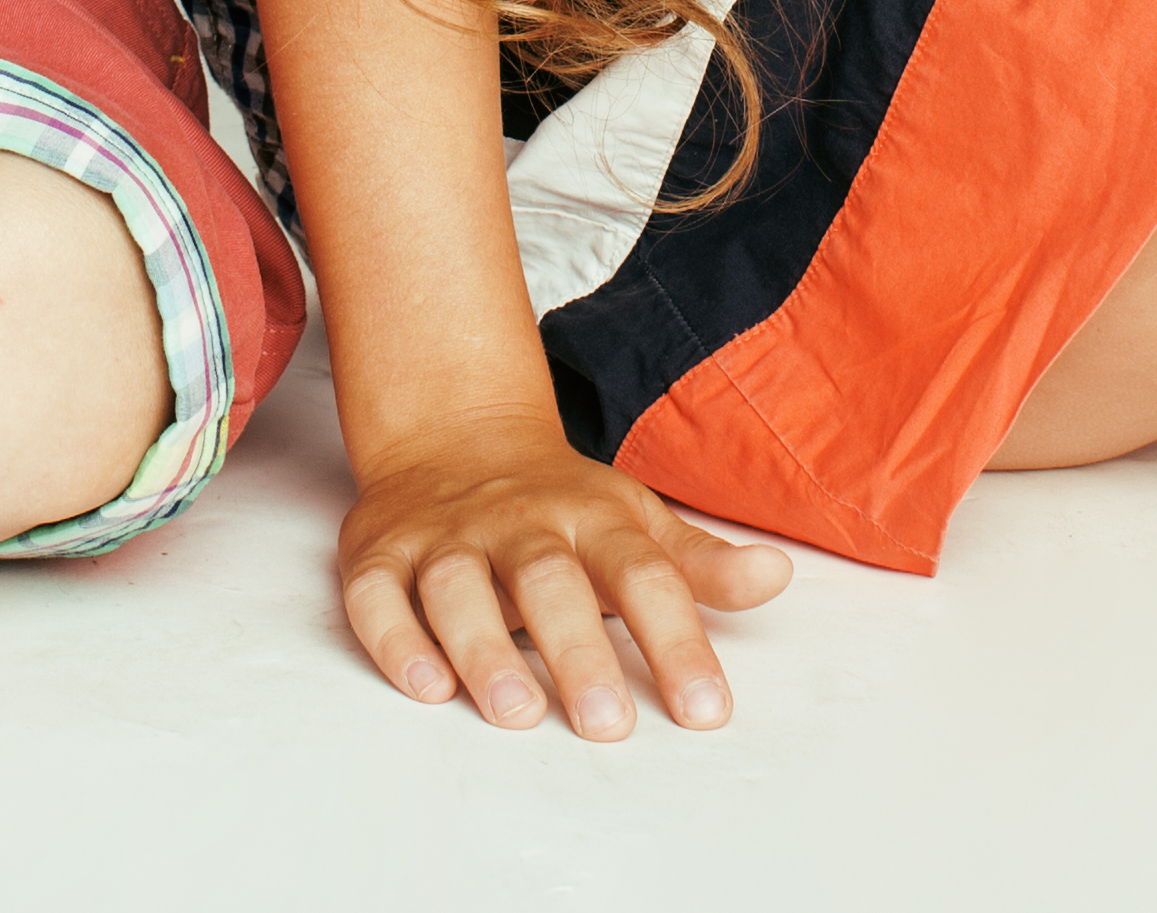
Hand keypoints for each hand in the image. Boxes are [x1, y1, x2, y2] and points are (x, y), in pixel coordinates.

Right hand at [337, 411, 792, 737]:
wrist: (452, 434)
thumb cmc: (557, 503)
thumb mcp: (635, 521)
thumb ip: (700, 563)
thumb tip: (777, 575)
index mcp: (590, 517)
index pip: (643, 574)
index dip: (676, 640)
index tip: (706, 711)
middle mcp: (517, 523)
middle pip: (548, 580)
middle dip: (577, 650)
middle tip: (607, 722)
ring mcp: (446, 537)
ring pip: (458, 586)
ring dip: (484, 648)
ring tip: (516, 712)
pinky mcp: (380, 554)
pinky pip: (379, 595)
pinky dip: (395, 639)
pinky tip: (426, 685)